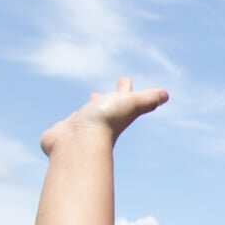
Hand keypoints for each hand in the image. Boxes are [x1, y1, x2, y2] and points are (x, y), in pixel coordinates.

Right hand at [40, 78, 168, 154]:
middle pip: (101, 108)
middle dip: (101, 99)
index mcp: (113, 111)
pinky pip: (62, 130)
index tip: (125, 81)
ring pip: (82, 118)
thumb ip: (147, 99)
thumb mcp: (129, 103)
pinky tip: (59, 133)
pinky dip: (62, 129)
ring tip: (84, 107)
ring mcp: (79, 129)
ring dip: (84, 112)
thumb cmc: (104, 121)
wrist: (77, 144)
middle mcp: (97, 120)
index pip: (121, 97)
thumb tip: (165, 95)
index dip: (124, 89)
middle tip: (97, 94)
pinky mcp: (62, 136)